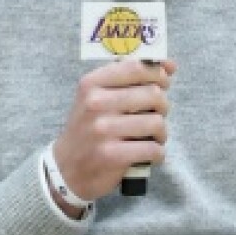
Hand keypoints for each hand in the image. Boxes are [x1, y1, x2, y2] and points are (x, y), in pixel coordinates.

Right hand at [53, 60, 173, 202]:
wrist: (66, 169)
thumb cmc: (88, 129)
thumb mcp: (95, 97)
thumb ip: (127, 79)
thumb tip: (169, 65)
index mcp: (92, 84)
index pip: (136, 67)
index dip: (158, 73)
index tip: (163, 81)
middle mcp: (96, 103)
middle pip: (153, 94)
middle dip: (163, 106)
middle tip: (156, 116)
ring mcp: (103, 130)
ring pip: (156, 123)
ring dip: (162, 133)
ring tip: (154, 138)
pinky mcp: (112, 155)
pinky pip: (152, 149)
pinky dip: (158, 153)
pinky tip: (151, 154)